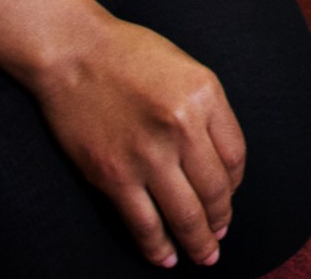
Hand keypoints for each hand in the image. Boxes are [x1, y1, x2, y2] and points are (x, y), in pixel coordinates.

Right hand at [30, 18, 245, 268]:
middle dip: (221, 221)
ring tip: (204, 256)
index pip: (236, 157)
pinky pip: (143, 223)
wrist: (74, 52)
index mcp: (206, 97)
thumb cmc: (131, 55)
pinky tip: (166, 258)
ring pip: (185, 214)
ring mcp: (147, 155)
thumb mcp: (188, 70)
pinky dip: (157, 247)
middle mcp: (182, 128)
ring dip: (198, 242)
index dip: (236, 184)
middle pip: (215, 191)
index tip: (229, 196)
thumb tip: (222, 166)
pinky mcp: (114, 175)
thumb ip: (208, 113)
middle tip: (221, 238)